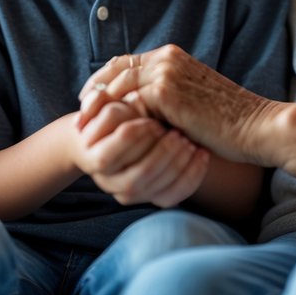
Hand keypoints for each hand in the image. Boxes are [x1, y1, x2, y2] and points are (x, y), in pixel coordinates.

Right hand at [76, 101, 208, 207]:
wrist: (129, 137)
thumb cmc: (119, 117)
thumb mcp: (113, 106)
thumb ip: (109, 103)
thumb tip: (122, 95)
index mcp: (93, 160)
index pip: (109, 155)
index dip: (133, 138)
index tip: (153, 121)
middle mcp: (109, 183)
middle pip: (137, 177)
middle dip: (161, 154)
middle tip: (178, 133)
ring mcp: (132, 194)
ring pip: (157, 188)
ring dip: (178, 163)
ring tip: (191, 142)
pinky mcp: (154, 198)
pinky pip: (175, 194)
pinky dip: (192, 174)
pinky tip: (202, 154)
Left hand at [78, 45, 272, 164]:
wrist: (256, 127)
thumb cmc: (229, 121)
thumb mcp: (193, 102)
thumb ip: (167, 97)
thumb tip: (141, 111)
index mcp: (173, 56)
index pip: (125, 62)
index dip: (103, 80)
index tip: (90, 100)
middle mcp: (167, 58)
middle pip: (114, 70)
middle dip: (94, 93)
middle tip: (80, 116)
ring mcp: (165, 72)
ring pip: (117, 86)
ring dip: (99, 108)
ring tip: (86, 129)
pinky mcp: (165, 92)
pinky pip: (130, 104)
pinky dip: (117, 120)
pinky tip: (107, 138)